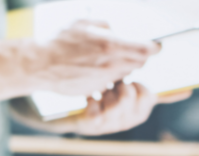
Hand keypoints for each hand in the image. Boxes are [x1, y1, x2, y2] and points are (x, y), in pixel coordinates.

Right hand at [35, 20, 159, 95]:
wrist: (40, 65)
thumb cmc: (59, 42)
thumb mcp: (82, 23)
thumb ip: (104, 24)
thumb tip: (116, 29)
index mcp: (108, 45)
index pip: (143, 49)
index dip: (152, 47)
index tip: (157, 45)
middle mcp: (109, 64)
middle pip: (138, 63)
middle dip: (139, 57)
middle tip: (136, 50)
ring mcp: (104, 79)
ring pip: (126, 73)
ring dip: (126, 66)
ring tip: (114, 57)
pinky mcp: (97, 89)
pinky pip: (112, 82)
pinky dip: (112, 75)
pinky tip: (101, 67)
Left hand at [71, 82, 190, 135]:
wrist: (77, 118)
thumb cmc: (107, 102)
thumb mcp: (132, 94)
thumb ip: (158, 93)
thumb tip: (188, 91)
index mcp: (140, 113)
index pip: (149, 95)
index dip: (138, 86)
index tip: (130, 84)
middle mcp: (128, 122)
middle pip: (131, 94)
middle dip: (119, 84)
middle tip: (111, 88)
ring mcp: (111, 125)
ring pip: (115, 98)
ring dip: (106, 90)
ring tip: (100, 94)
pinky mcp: (93, 125)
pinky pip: (97, 104)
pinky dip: (91, 98)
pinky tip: (89, 100)